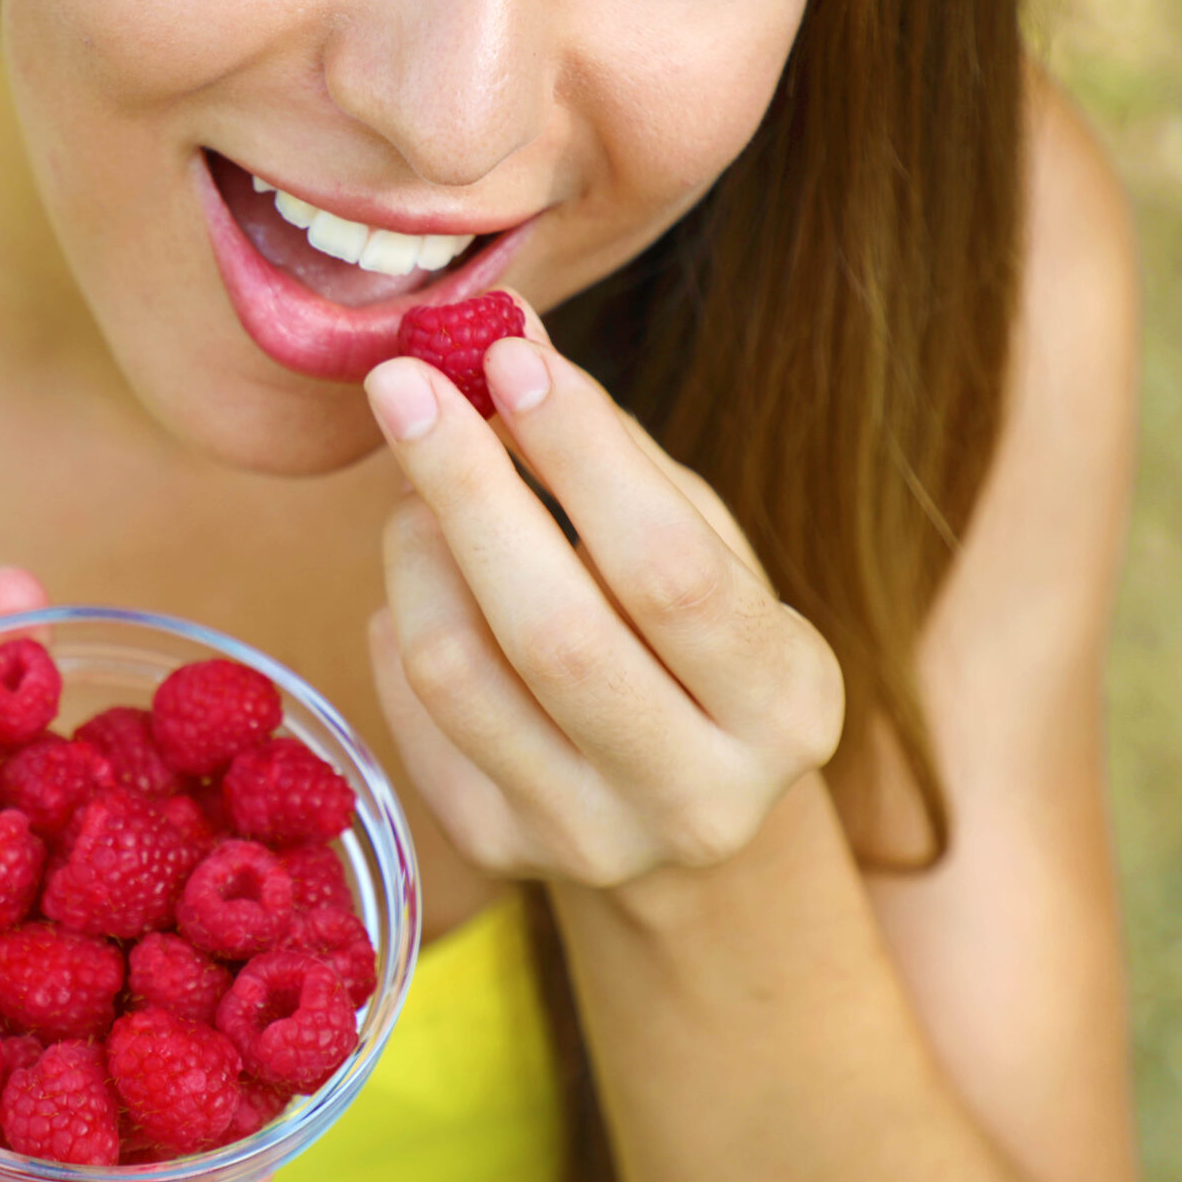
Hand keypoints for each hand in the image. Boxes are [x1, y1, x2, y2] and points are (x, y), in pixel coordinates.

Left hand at [361, 298, 843, 893]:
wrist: (683, 825)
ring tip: (416, 487)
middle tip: (404, 382)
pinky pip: (409, 711)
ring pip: (458, 671)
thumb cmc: (689, 643)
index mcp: (783, 705)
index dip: (580, 455)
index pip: (669, 570)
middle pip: (552, 631)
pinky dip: (398, 621)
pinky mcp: (497, 850)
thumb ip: (606, 450)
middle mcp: (697, 795)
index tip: (507, 356)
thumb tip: (503, 331)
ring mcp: (590, 838)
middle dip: (466, 486)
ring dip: (416, 549)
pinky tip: (425, 585)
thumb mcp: (695, 545)